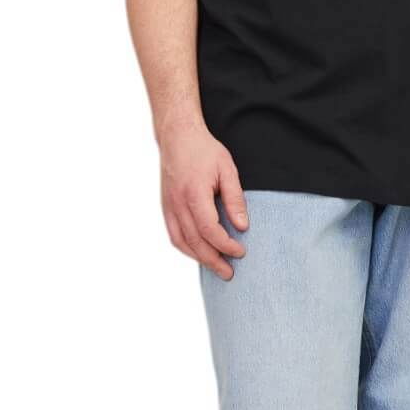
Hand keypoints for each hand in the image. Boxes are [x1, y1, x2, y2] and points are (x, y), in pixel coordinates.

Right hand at [158, 120, 247, 279]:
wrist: (177, 137)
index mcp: (194, 193)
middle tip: (230, 273)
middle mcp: (178, 203)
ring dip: (199, 258)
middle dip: (213, 260)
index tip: (240, 251)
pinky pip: (174, 234)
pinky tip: (199, 254)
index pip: (209, 229)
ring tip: (217, 267)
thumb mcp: (227, 169)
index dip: (225, 245)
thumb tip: (242, 226)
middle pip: (194, 241)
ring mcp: (169, 206)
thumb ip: (234, 198)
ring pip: (181, 242)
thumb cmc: (204, 151)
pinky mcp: (166, 207)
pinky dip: (186, 248)